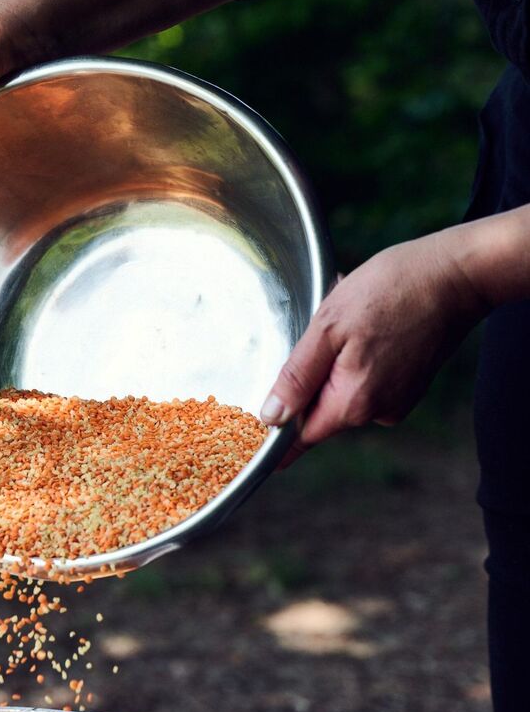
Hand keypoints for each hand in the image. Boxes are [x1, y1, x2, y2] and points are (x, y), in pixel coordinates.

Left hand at [260, 225, 491, 459]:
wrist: (457, 274)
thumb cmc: (392, 290)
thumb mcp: (329, 327)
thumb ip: (298, 377)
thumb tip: (271, 418)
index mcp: (353, 402)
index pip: (300, 437)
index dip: (275, 432)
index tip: (255, 431)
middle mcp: (377, 412)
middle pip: (320, 410)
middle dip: (309, 375)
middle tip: (318, 329)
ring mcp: (396, 401)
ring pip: (342, 390)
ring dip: (334, 360)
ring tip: (349, 317)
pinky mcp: (408, 386)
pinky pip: (366, 379)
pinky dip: (357, 356)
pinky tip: (368, 323)